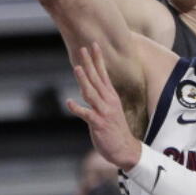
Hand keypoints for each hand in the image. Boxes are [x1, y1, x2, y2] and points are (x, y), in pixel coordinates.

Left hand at [66, 43, 142, 169]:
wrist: (125, 149)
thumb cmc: (115, 129)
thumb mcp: (109, 109)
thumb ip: (98, 98)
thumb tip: (84, 88)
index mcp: (111, 96)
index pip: (103, 73)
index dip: (98, 59)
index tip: (94, 45)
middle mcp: (108, 101)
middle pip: (97, 79)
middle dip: (90, 63)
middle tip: (82, 49)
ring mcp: (104, 112)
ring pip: (91, 93)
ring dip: (84, 80)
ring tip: (77, 68)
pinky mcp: (99, 124)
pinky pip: (87, 114)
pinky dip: (78, 108)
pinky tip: (69, 102)